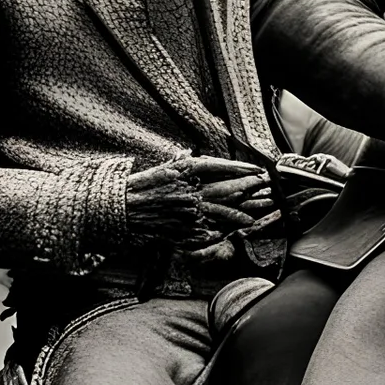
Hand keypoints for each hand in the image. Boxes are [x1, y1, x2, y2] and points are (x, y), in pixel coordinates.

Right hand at [126, 156, 272, 248]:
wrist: (118, 210)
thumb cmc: (140, 188)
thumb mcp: (163, 168)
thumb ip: (181, 161)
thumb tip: (191, 153)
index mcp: (184, 172)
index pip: (220, 167)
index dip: (241, 168)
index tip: (257, 169)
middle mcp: (189, 191)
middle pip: (227, 188)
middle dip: (249, 188)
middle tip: (266, 186)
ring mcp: (188, 213)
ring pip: (223, 212)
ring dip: (243, 212)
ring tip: (259, 211)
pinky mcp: (183, 231)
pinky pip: (210, 232)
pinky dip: (224, 230)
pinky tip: (236, 229)